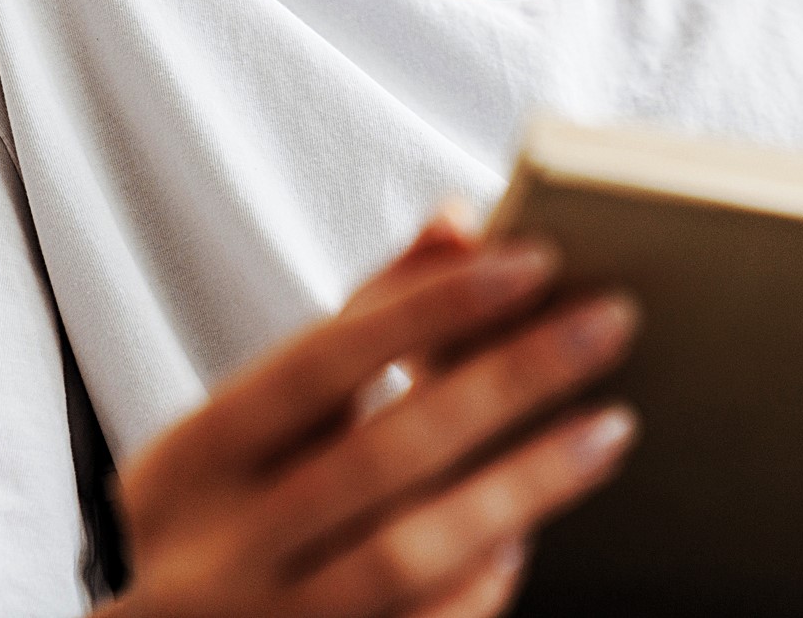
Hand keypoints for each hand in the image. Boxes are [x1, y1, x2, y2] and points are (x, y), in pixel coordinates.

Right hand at [99, 213, 639, 617]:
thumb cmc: (215, 520)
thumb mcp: (246, 425)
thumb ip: (355, 322)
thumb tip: (458, 221)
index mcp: (194, 460)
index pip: (321, 361)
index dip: (428, 307)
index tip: (531, 261)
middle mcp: (219, 548)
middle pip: (385, 450)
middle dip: (509, 380)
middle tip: (608, 323)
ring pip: (408, 552)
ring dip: (521, 484)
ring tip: (608, 427)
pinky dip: (477, 587)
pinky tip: (525, 538)